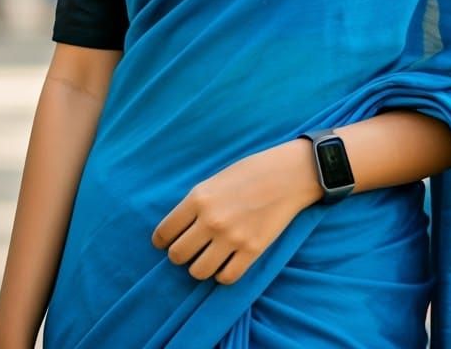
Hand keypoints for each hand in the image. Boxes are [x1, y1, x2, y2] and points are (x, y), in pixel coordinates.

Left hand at [151, 140, 319, 285]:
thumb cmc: (251, 172)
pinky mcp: (252, 250)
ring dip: (200, 266)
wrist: (289, 174)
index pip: (164, 233)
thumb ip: (196, 203)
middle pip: (177, 256)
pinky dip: (222, 274)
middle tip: (191, 248)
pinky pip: (226, 277)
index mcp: (199, 198)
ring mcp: (232, 237)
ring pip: (198, 271)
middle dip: (180, 254)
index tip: (166, 242)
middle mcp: (211, 220)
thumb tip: (180, 228)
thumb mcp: (215, 180)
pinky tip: (226, 262)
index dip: (162, 241)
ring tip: (208, 257)